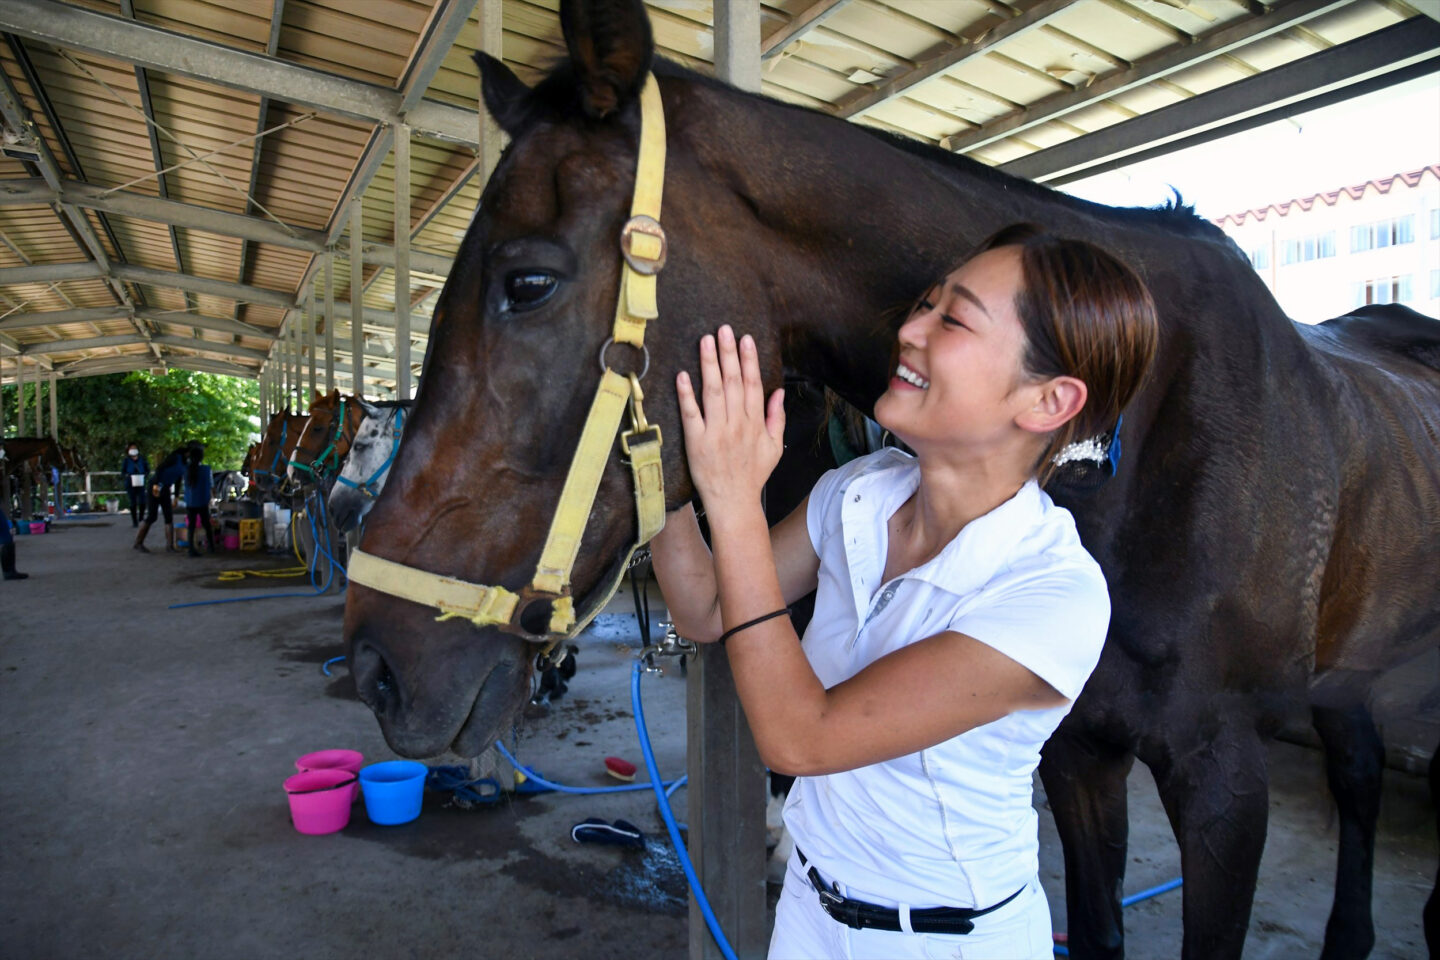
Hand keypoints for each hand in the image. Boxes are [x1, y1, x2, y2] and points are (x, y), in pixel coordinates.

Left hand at [676, 324, 784, 510]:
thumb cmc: (753, 475)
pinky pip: (691, 414)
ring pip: (713, 392)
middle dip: (729, 353)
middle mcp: (737, 424)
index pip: (753, 384)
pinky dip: (687, 394)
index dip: (749, 360)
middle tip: (724, 329)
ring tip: (706, 340)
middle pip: (733, 382)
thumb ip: (777, 418)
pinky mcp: (697, 442)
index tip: (745, 339)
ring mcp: (716, 432)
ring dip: (709, 364)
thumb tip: (779, 391)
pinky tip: (683, 375)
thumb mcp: (774, 448)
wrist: (734, 502)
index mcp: (755, 423)